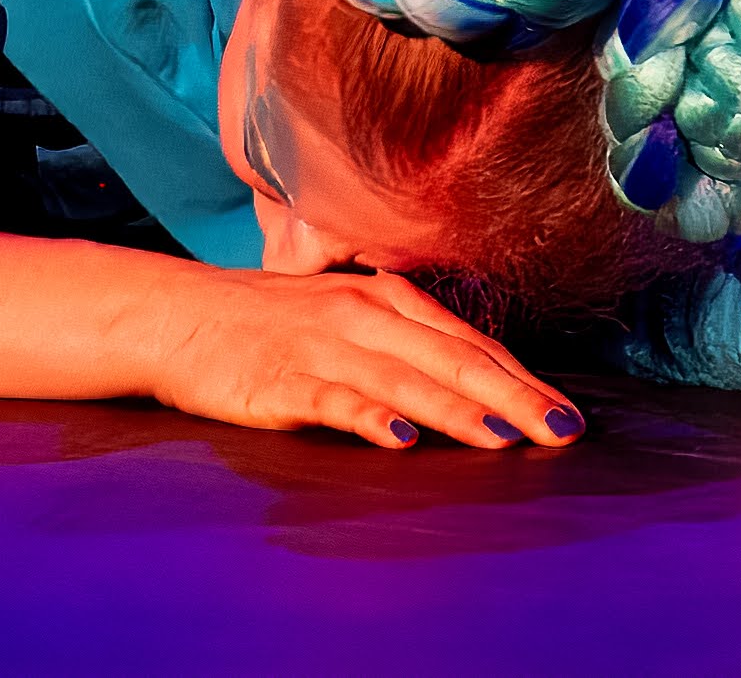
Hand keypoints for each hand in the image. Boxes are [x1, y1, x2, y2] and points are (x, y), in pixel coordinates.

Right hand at [139, 265, 581, 449]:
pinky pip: (334, 401)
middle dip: (513, 398)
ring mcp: (320, 348)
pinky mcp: (280, 381)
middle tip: (563, 432)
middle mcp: (360, 317)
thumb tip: (475, 380)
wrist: (172, 315)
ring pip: (404, 381)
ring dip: (458, 411)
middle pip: (450, 359)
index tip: (568, 414)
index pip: (469, 342)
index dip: (522, 378)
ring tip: (504, 440)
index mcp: (382, 300)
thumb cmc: (265, 322)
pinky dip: (370, 418)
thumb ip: (403, 339)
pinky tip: (401, 439)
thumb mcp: (343, 313)